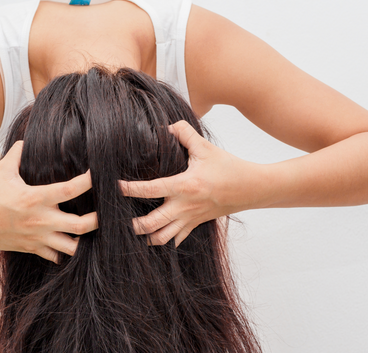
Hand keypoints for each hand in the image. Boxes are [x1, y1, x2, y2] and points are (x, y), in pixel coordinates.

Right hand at [0, 141, 97, 262]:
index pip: (70, 190)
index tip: (98, 175)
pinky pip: (55, 256)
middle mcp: (41, 220)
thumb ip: (17, 153)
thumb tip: (24, 140)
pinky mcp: (31, 248)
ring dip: (84, 240)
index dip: (88, 181)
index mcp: (35, 198)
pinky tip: (68, 242)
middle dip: (98, 220)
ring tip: (90, 232)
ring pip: (72, 248)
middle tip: (105, 211)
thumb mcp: (1, 170)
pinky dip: (64, 252)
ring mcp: (37, 237)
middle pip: (82, 225)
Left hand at [119, 120, 264, 245]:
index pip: (150, 189)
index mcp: (185, 185)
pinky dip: (163, 241)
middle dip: (133, 225)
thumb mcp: (206, 147)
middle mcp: (185, 206)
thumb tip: (166, 126)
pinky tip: (151, 238)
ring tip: (133, 232)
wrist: (252, 188)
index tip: (115, 187)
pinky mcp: (196, 224)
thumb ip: (184, 133)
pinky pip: (176, 240)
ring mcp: (190, 218)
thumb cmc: (229, 167)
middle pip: (152, 223)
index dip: (130, 189)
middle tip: (117, 219)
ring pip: (162, 238)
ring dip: (146, 237)